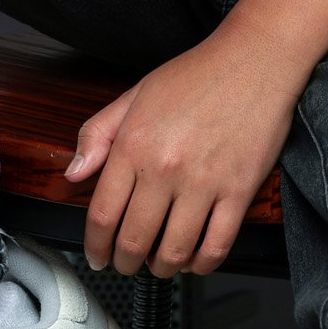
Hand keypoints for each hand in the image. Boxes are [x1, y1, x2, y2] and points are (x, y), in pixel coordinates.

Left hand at [61, 19, 305, 275]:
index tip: (96, 255)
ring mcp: (204, 182)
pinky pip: (216, 247)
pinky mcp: (239, 192)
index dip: (95, 245)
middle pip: (135, 240)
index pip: (103, 213)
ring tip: (158, 264)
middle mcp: (165, 168)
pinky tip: (193, 259)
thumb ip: (98, 134)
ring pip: (174, 252)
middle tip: (125, 263)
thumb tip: (74, 174)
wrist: (254, 60)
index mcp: (135, 144)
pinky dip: (201, 264)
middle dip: (124, 262)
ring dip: (161, 269)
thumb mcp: (135, 94)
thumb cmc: (195, 75)